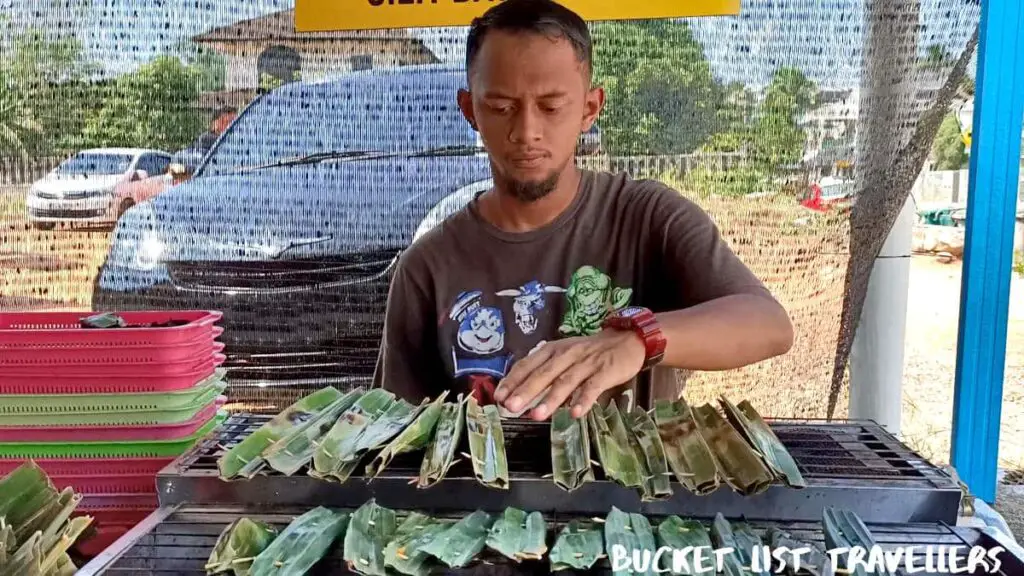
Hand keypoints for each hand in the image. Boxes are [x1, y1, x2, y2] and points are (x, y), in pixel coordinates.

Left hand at [494, 329, 645, 420]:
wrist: (626, 340)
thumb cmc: (589, 353)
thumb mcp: (563, 356)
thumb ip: (545, 373)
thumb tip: (520, 395)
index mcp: (552, 351)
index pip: (527, 365)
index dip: (513, 381)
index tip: (499, 397)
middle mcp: (566, 355)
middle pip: (543, 374)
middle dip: (526, 391)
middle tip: (511, 407)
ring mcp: (586, 363)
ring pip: (566, 381)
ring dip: (551, 399)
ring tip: (537, 415)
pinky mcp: (605, 371)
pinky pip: (593, 387)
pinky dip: (583, 399)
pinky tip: (575, 413)